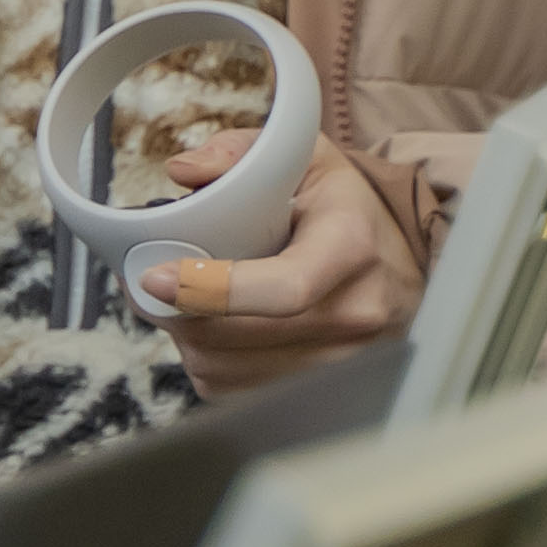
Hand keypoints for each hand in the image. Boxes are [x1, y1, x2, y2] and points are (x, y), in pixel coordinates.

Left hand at [144, 132, 426, 390]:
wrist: (399, 265)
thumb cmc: (345, 211)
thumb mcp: (306, 159)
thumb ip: (240, 152)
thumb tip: (184, 171)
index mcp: (351, 247)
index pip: (285, 288)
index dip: (213, 289)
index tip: (158, 277)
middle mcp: (355, 313)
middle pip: (238, 335)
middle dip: (176, 311)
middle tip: (148, 282)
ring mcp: (341, 363)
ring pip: (227, 370)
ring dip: (187, 338)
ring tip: (183, 301)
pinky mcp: (320, 394)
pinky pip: (233, 392)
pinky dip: (207, 362)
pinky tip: (213, 329)